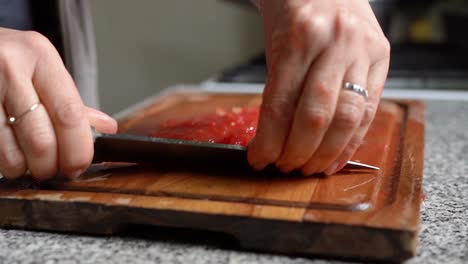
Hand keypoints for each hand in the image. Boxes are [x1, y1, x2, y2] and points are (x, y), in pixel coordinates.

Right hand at [0, 28, 116, 180]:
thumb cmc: (7, 60)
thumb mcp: (41, 69)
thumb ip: (71, 101)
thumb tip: (107, 127)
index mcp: (40, 57)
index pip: (69, 115)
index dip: (78, 150)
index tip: (79, 166)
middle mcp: (10, 68)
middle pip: (41, 139)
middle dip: (51, 166)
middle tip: (52, 170)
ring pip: (12, 152)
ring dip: (24, 168)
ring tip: (27, 163)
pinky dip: (5, 162)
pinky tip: (8, 153)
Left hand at [248, 0, 389, 174]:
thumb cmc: (294, 9)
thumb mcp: (275, 43)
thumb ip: (279, 87)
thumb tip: (274, 139)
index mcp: (299, 36)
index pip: (281, 104)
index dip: (269, 141)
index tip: (259, 160)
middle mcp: (335, 42)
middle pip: (316, 116)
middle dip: (298, 152)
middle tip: (285, 168)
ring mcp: (364, 50)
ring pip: (348, 118)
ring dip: (326, 153)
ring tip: (309, 169)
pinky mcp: (383, 56)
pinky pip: (370, 110)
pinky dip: (352, 140)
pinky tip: (336, 157)